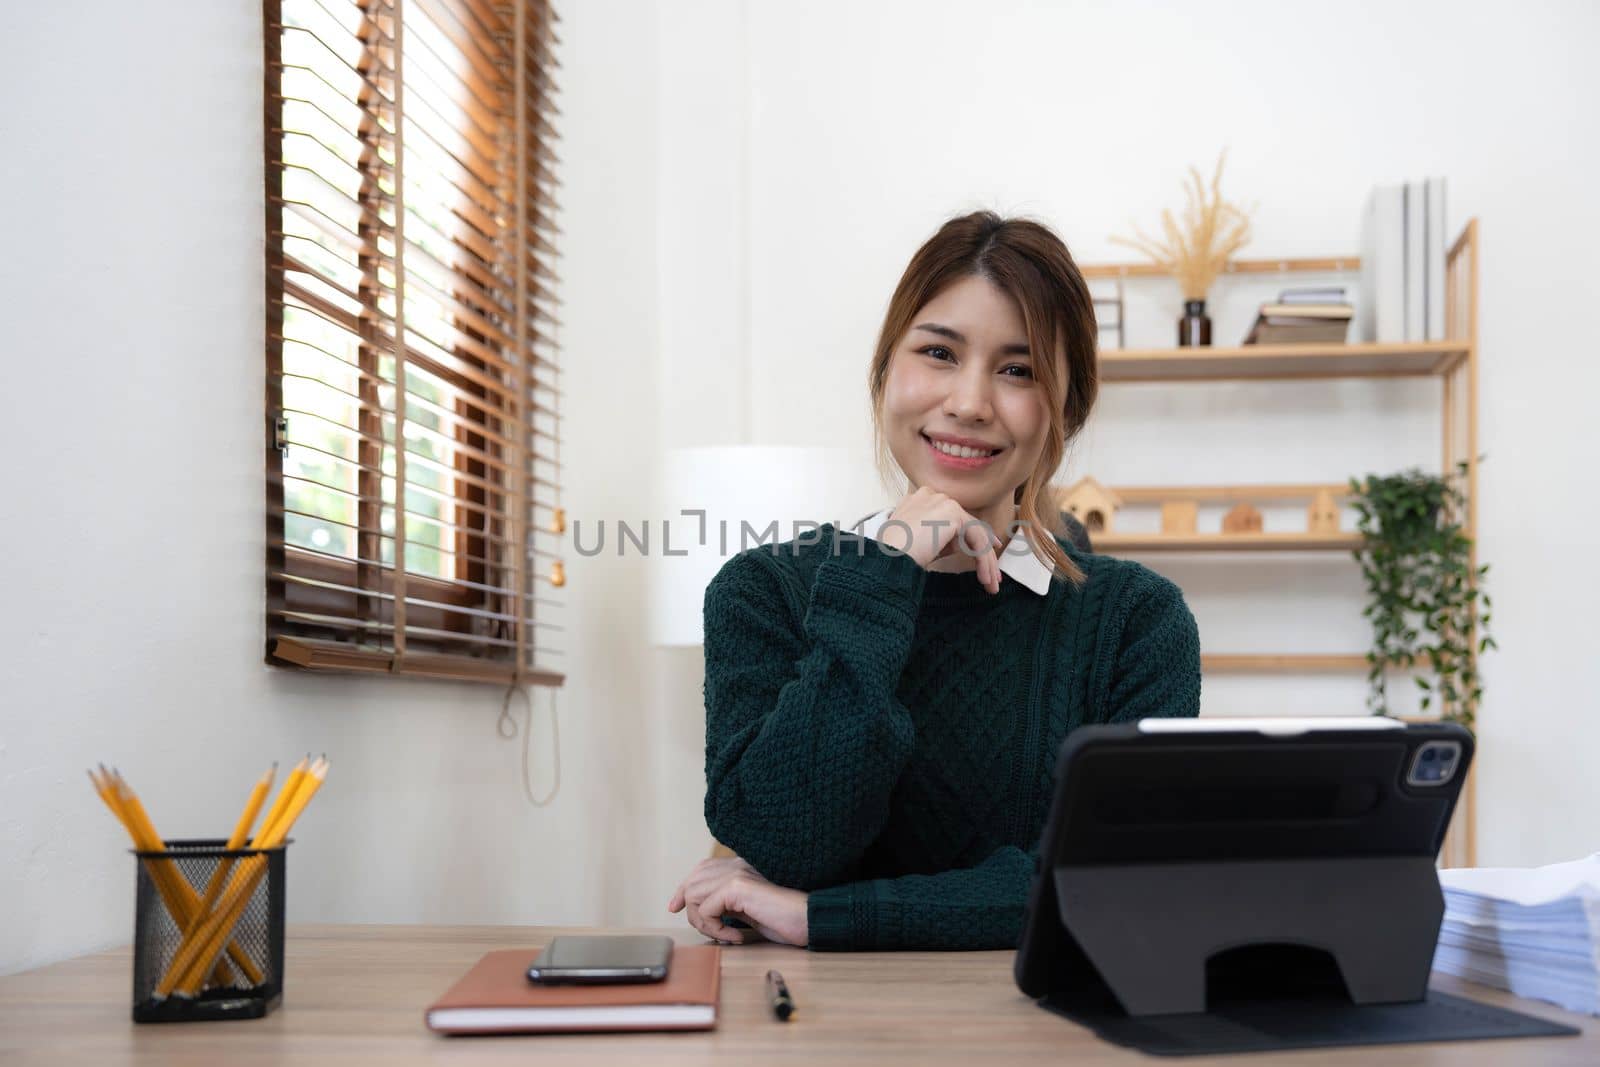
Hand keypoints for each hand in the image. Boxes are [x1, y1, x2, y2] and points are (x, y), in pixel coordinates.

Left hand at [667, 856, 808, 946]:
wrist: (807, 919)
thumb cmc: (784, 919)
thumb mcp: (748, 910)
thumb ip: (728, 904)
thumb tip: (702, 911)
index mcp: (739, 866)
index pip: (699, 870)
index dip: (683, 889)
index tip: (675, 908)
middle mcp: (735, 865)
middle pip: (691, 882)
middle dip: (693, 913)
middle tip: (710, 932)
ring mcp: (736, 873)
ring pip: (694, 897)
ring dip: (705, 924)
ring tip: (726, 935)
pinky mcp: (737, 886)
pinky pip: (707, 910)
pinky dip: (716, 929)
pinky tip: (736, 936)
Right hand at [880, 486, 1002, 593]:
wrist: (888, 556)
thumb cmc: (896, 555)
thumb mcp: (918, 542)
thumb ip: (938, 537)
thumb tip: (958, 545)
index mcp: (921, 499)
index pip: (955, 517)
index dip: (974, 534)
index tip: (989, 549)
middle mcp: (933, 495)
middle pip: (968, 524)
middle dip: (984, 551)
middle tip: (993, 575)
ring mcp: (943, 502)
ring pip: (975, 533)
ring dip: (986, 561)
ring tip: (990, 584)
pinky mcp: (953, 513)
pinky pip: (976, 539)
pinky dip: (983, 560)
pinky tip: (984, 578)